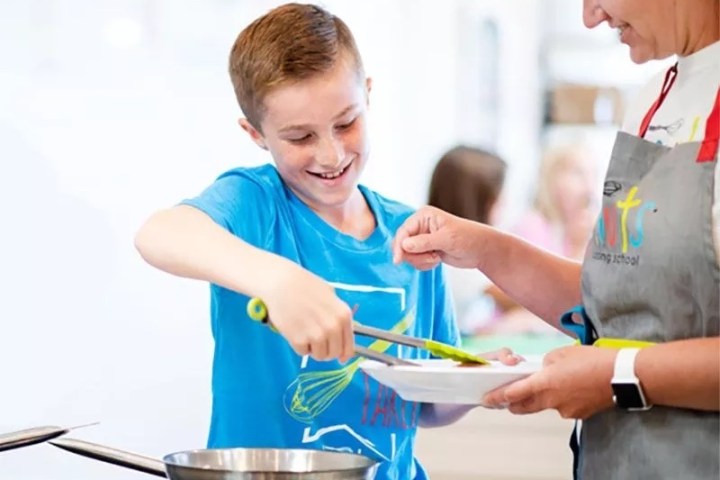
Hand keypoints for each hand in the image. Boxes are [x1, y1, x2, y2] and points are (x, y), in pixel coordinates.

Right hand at [260, 262, 353, 362]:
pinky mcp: (299, 340)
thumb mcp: (330, 296)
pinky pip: (303, 352)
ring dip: (313, 348)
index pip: (349, 347)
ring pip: (319, 356)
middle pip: (334, 354)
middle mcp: (333, 327)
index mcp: (343, 316)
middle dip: (326, 350)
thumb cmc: (305, 286)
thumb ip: (338, 316)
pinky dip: (299, 346)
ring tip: (305, 332)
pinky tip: (295, 330)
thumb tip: (341, 337)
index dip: (343, 354)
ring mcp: (316, 335)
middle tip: (317, 340)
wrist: (281, 282)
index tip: (340, 358)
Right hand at [392, 206, 484, 269]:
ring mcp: (422, 239)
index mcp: (424, 216)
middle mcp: (421, 226)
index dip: (399, 246)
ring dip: (421, 260)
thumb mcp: (446, 239)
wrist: (480, 250)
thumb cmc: (467, 238)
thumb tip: (404, 245)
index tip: (398, 260)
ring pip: (408, 255)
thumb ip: (424, 242)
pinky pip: (415, 260)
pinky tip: (437, 259)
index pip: (403, 231)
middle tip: (432, 258)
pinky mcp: (426, 250)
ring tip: (437, 257)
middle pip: (402, 244)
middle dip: (415, 255)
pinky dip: (425, 263)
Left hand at [482, 345, 616, 418]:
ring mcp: (565, 410)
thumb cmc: (594, 361)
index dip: (498, 397)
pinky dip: (560, 399)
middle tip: (506, 399)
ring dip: (540, 398)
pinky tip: (570, 387)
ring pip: (544, 406)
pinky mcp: (578, 414)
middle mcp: (552, 400)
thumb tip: (543, 370)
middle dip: (513, 403)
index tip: (488, 399)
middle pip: (524, 406)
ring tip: (549, 384)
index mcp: (545, 383)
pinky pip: (562, 407)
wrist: (623, 376)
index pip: (514, 393)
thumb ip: (547, 363)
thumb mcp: (563, 353)